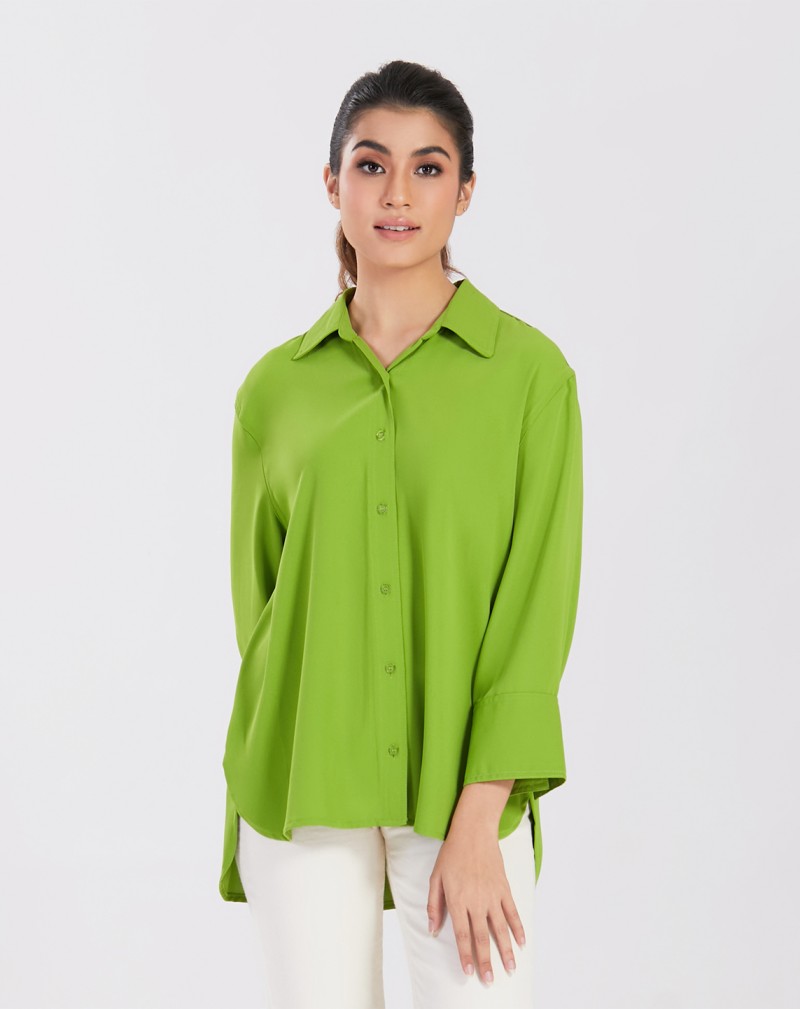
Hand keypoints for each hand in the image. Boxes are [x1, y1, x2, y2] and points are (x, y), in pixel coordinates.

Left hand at [427, 822, 525, 983]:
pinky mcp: (504, 888)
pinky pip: (513, 912)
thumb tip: (432, 930)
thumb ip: (433, 905)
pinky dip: (518, 928)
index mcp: (457, 900)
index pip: (462, 934)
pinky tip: (522, 943)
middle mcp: (476, 901)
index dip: (465, 955)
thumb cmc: (452, 854)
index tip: (469, 972)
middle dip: (486, 961)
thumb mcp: (435, 878)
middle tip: (490, 980)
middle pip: (482, 937)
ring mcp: (492, 895)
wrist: (474, 831)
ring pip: (500, 929)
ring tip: (510, 969)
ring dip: (506, 951)